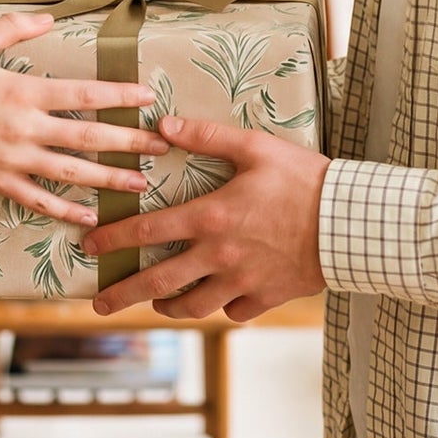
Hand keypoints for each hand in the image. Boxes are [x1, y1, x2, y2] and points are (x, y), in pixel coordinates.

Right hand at [0, 12, 164, 227]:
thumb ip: (12, 27)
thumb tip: (49, 19)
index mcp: (22, 93)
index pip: (83, 94)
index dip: (119, 95)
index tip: (148, 97)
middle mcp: (25, 129)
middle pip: (88, 137)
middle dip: (130, 142)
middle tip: (162, 145)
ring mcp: (14, 160)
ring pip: (72, 173)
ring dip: (110, 180)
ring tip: (141, 184)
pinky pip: (40, 201)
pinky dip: (67, 211)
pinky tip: (91, 219)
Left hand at [82, 116, 329, 320]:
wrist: (348, 221)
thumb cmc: (304, 179)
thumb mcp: (255, 148)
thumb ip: (208, 136)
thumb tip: (164, 125)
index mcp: (211, 218)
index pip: (148, 232)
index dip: (113, 240)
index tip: (89, 248)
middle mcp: (220, 256)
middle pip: (159, 282)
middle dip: (123, 294)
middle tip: (99, 303)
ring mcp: (243, 282)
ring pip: (193, 306)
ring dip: (168, 306)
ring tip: (156, 303)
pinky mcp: (267, 298)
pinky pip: (233, 312)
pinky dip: (220, 308)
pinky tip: (217, 300)